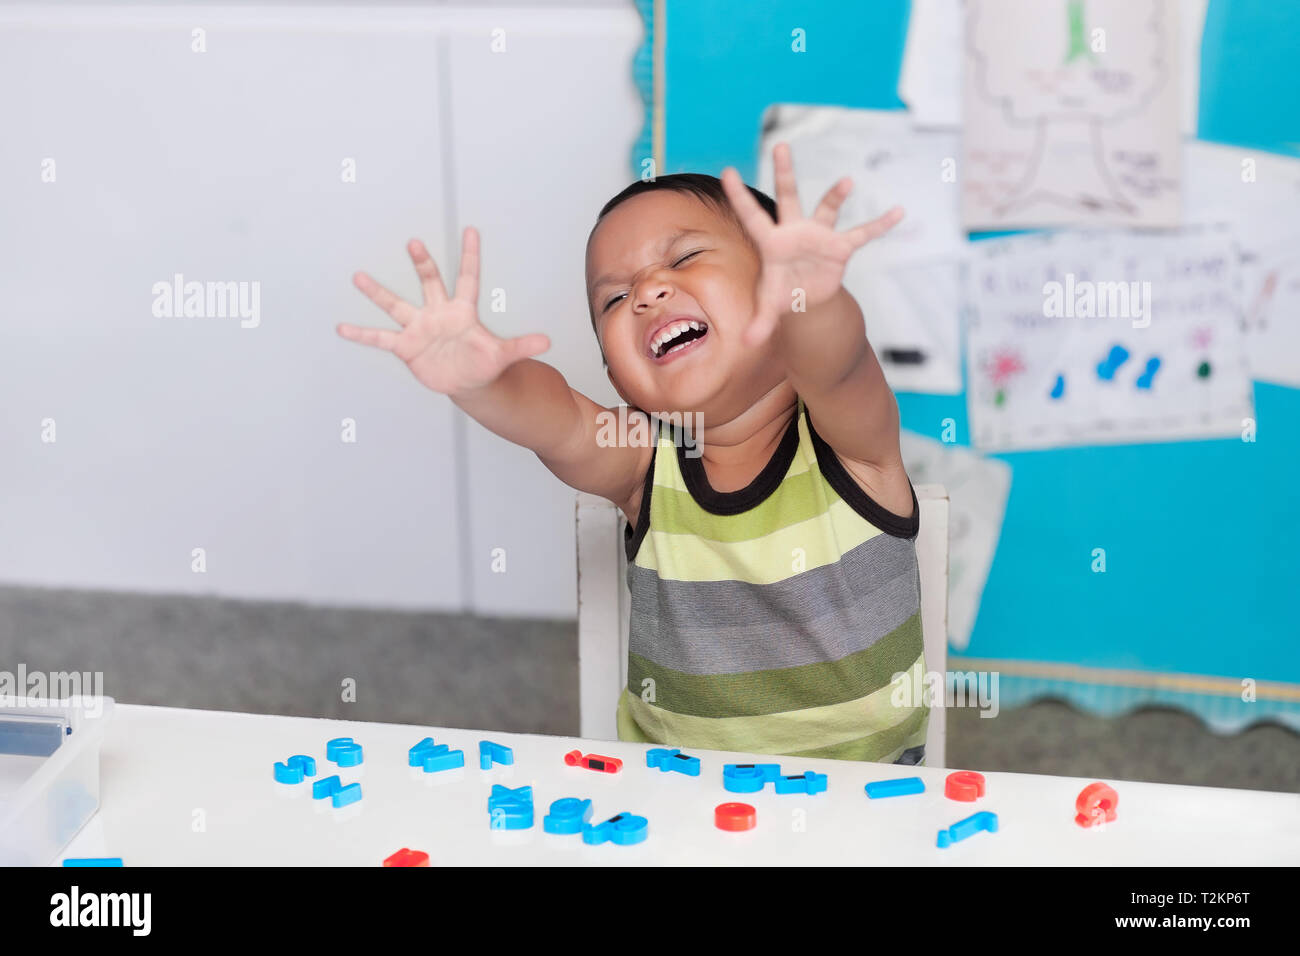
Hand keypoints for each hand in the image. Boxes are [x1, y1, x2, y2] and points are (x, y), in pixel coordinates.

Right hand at [337, 227, 549, 394]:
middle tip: (414, 243)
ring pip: (396, 305)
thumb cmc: (484, 363)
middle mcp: (438, 313)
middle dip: (423, 264)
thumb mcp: (503, 355)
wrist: (467, 382)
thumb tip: (547, 341)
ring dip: (378, 293)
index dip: (471, 256)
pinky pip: (380, 338)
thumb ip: (521, 346)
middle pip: (429, 283)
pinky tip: (343, 327)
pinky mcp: (406, 347)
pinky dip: (362, 334)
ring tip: (359, 277)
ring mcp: (419, 328)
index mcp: (463, 311)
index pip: (468, 278)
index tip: (471, 230)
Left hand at [721, 142, 903, 347]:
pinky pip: (863, 234)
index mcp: (771, 243)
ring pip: (826, 208)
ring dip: (836, 196)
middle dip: (784, 172)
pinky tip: (898, 213)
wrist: (806, 299)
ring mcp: (818, 235)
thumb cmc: (782, 296)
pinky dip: (880, 225)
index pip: (752, 216)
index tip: (726, 171)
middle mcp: (794, 231)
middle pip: (787, 196)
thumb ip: (759, 323)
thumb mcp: (769, 309)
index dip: (740, 196)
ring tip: (847, 182)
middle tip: (781, 145)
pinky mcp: (840, 247)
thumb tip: (748, 343)